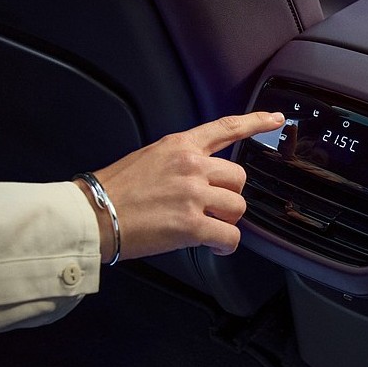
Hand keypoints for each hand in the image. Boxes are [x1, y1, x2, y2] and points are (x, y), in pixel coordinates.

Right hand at [75, 112, 284, 261]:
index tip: (276, 120)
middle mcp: (191, 166)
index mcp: (180, 146)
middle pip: (239, 177)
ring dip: (226, 220)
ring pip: (237, 207)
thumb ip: (180, 162)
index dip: (256, 123)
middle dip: (229, 196)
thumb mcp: (149, 158)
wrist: (91, 215)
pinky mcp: (191, 224)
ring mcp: (193, 194)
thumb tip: (200, 177)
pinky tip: (213, 246)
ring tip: (206, 227)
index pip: (225, 128)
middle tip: (210, 208)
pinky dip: (225, 245)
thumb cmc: (114, 191)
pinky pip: (229, 236)